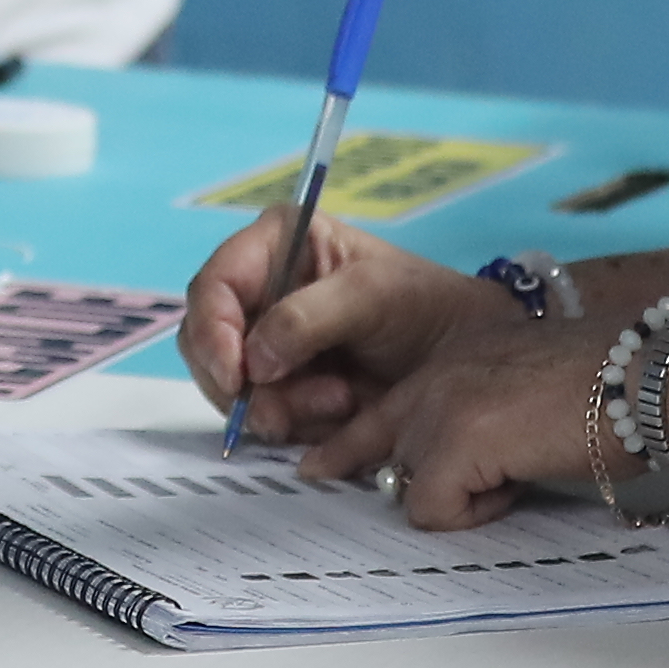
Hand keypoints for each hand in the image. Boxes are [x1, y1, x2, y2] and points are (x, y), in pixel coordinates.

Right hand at [179, 215, 476, 444]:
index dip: (212, 331)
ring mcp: (267, 342)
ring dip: (282, 406)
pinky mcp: (281, 385)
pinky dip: (295, 422)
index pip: (213, 287)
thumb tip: (253, 361)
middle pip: (206, 343)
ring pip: (230, 387)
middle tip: (292, 403)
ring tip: (341, 400)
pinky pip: (260, 414)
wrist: (462, 358)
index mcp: (275, 245)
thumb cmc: (423, 305)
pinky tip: (339, 410)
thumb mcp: (370, 296)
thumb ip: (305, 319)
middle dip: (247, 381)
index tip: (236, 376)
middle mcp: (260, 291)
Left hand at [288, 283, 651, 529]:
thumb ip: (483, 419)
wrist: (641, 377)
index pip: (386, 406)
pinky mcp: (453, 442)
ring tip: (515, 475)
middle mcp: (437, 376)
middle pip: (373, 441)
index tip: (318, 464)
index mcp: (456, 359)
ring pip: (408, 484)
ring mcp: (439, 407)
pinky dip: (474, 514)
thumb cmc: (612, 388)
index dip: (351, 442)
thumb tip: (468, 470)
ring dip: (458, 496)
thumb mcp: (527, 392)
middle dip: (361, 469)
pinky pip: (433, 509)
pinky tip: (516, 484)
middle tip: (318, 477)